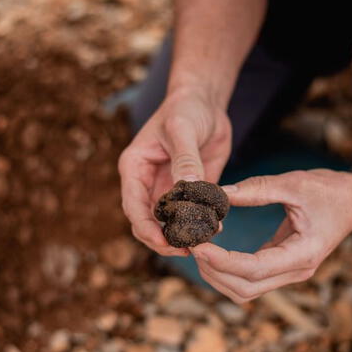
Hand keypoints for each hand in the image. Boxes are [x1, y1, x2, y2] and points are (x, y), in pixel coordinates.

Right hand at [119, 88, 231, 255]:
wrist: (204, 101)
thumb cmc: (185, 108)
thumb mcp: (183, 130)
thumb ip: (185, 159)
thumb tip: (188, 188)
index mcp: (135, 168)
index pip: (133, 205)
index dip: (145, 228)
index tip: (162, 242)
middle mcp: (148, 183)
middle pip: (147, 222)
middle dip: (163, 239)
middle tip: (186, 250)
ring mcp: (168, 189)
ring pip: (169, 223)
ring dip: (183, 235)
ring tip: (204, 241)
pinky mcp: (190, 191)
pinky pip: (192, 215)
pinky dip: (201, 225)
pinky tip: (218, 227)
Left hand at [191, 169, 351, 302]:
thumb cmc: (330, 191)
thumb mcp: (294, 183)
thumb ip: (256, 189)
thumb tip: (219, 193)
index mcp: (303, 254)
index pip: (254, 269)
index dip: (221, 261)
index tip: (198, 246)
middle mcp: (296, 271)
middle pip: (244, 289)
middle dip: (214, 272)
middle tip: (191, 246)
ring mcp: (288, 273)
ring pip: (244, 290)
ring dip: (217, 275)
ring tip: (198, 248)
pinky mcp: (280, 267)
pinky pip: (248, 279)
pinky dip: (226, 269)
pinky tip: (211, 249)